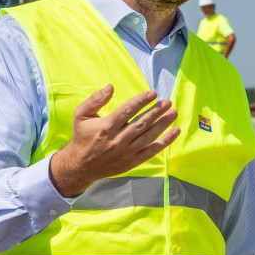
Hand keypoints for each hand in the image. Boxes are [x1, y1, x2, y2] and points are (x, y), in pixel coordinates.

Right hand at [48, 86, 179, 196]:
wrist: (80, 166)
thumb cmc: (82, 137)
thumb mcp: (80, 115)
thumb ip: (94, 100)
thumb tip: (110, 87)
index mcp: (106, 126)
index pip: (127, 110)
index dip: (141, 101)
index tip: (153, 93)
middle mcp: (118, 139)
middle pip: (141, 123)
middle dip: (156, 111)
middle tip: (167, 102)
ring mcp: (126, 152)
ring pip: (148, 136)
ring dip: (163, 124)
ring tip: (173, 113)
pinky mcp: (132, 162)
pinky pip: (151, 151)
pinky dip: (165, 142)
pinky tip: (174, 132)